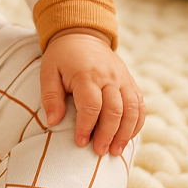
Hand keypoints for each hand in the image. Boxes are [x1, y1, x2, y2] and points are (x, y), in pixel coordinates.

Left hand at [39, 29, 144, 156]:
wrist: (82, 35)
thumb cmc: (62, 57)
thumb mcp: (48, 72)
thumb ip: (50, 96)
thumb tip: (53, 122)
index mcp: (86, 74)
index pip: (91, 105)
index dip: (86, 126)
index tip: (80, 142)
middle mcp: (108, 77)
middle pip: (114, 110)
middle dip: (107, 134)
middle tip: (99, 152)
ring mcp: (122, 79)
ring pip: (131, 109)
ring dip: (125, 133)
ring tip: (115, 151)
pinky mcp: (130, 81)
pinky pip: (139, 104)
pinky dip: (137, 123)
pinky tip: (127, 137)